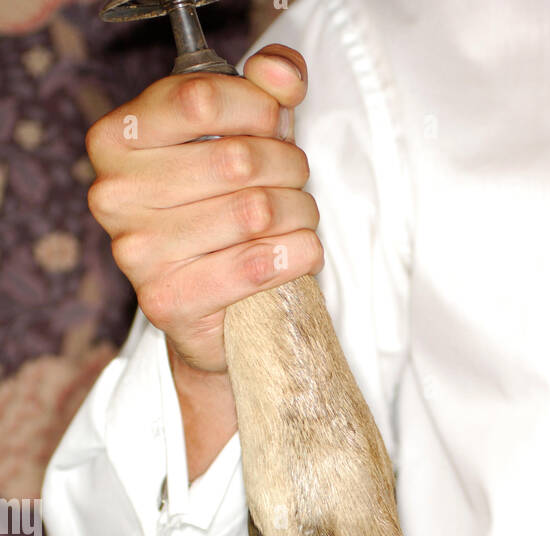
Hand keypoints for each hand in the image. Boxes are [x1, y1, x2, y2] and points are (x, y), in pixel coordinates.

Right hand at [85, 45, 321, 373]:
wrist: (207, 310)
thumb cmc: (221, 209)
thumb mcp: (240, 134)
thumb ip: (264, 88)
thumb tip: (282, 75)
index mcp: (116, 139)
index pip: (199, 99)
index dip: (258, 107)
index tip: (276, 122)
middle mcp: (114, 194)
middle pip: (236, 159)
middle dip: (288, 166)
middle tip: (296, 180)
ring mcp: (136, 251)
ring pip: (255, 211)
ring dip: (299, 212)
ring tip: (299, 216)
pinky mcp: (167, 301)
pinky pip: (256, 265)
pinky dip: (297, 254)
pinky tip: (299, 251)